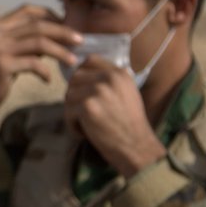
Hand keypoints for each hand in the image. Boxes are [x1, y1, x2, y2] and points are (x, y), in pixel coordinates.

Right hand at [0, 4, 80, 139]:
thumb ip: (23, 41)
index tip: (67, 26)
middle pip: (38, 25)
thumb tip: (55, 34)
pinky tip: (48, 80)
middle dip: (63, 32)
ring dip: (61, 51)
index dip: (51, 15)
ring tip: (73, 61)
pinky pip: (34, 64)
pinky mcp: (2, 66)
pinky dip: (46, 72)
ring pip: (39, 43)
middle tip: (81, 41)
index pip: (28, 10)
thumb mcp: (4, 52)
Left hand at [63, 54, 166, 176]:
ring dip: (73, 113)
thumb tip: (81, 74)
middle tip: (82, 114)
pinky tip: (86, 134)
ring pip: (69, 96)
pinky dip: (73, 126)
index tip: (83, 92)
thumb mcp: (126, 94)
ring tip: (87, 125)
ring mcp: (97, 91)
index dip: (81, 75)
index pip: (89, 60)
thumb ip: (108, 82)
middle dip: (74, 96)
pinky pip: (68, 113)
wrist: (137, 146)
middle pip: (74, 78)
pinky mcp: (87, 107)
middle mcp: (108, 78)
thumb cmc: (129, 124)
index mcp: (119, 73)